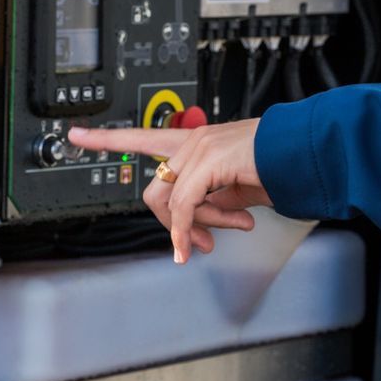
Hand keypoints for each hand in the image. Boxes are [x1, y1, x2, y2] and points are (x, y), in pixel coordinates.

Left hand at [69, 120, 270, 263]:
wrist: (304, 155)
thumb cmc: (277, 168)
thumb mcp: (232, 191)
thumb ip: (207, 201)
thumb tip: (191, 227)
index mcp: (196, 142)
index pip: (142, 136)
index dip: (106, 138)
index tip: (76, 135)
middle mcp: (193, 139)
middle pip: (154, 192)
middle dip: (175, 224)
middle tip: (202, 243)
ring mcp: (199, 146)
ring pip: (170, 202)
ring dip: (197, 226)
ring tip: (236, 225)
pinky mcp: (208, 159)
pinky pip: (183, 206)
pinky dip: (187, 231)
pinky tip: (197, 245)